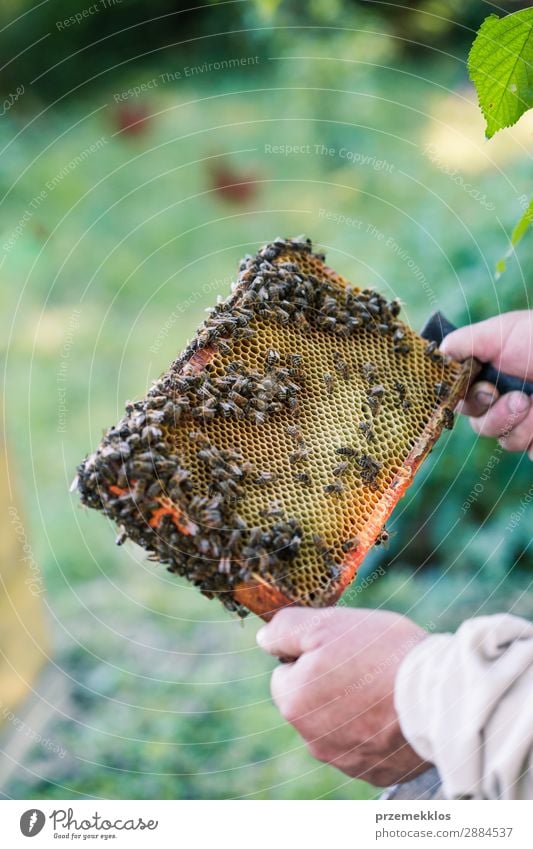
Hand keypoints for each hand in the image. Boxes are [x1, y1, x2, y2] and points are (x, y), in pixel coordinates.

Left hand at [256, 607, 430, 785]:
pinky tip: (395, 712)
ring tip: (384, 688)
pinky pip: (365, 747)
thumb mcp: (327, 624)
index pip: (285, 673)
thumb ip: (286, 629)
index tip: (340, 648)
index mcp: (293, 702)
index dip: (311, 655)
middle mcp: (311, 739)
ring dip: (351, 708)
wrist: (439, 697)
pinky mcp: (374, 773)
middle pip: (310, 701)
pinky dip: (375, 731)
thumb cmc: (382, 654)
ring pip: (336, 725)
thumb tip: (264, 638)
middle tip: (364, 664)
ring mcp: (343, 760)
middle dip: (329, 683)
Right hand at [440, 310, 532, 457]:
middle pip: (479, 425)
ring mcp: (527, 421)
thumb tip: (438, 352)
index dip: (466, 400)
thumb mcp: (502, 331)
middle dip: (496, 415)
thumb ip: (465, 342)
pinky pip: (531, 454)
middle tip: (520, 400)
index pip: (461, 399)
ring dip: (520, 426)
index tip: (484, 391)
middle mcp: (506, 399)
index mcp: (491, 375)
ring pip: (505, 441)